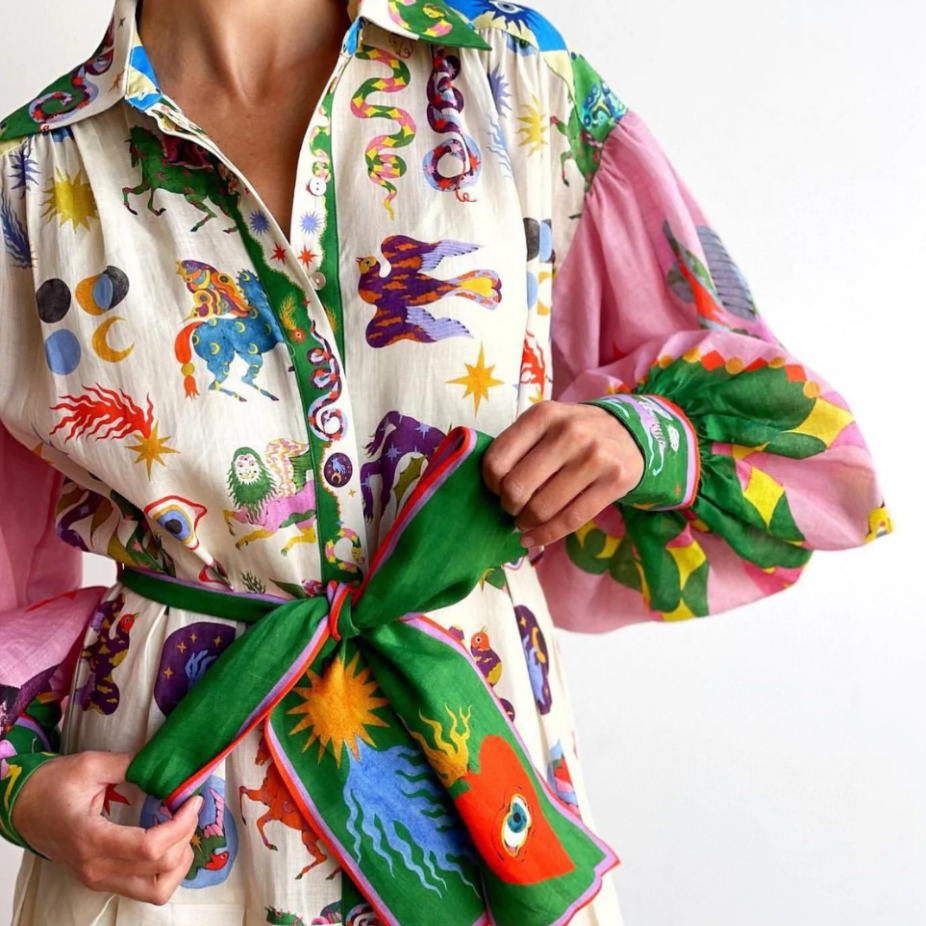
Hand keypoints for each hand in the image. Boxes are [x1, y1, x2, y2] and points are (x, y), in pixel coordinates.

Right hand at [11, 750, 202, 904]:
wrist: (23, 808)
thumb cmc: (52, 786)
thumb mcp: (90, 765)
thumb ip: (129, 764)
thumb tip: (164, 762)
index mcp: (91, 838)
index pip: (148, 847)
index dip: (180, 825)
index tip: (192, 800)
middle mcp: (96, 868)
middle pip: (158, 868)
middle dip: (185, 836)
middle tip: (190, 807)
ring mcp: (99, 879)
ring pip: (156, 890)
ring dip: (180, 861)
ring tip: (183, 828)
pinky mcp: (103, 880)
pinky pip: (145, 889)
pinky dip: (167, 870)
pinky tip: (170, 842)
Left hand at [481, 400, 644, 547]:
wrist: (630, 433)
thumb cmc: (574, 433)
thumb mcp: (545, 423)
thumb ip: (518, 446)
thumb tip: (491, 489)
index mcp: (543, 415)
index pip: (497, 461)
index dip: (491, 484)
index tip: (499, 488)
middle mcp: (569, 432)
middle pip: (516, 488)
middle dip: (509, 506)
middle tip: (513, 508)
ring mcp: (595, 457)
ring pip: (542, 508)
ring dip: (526, 523)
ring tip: (525, 521)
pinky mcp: (615, 481)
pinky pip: (570, 520)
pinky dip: (545, 536)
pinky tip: (533, 539)